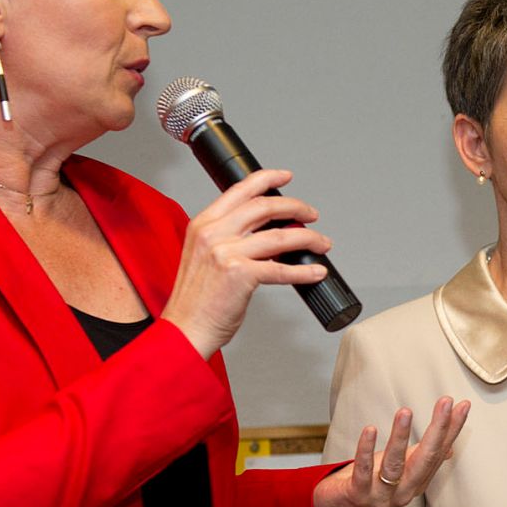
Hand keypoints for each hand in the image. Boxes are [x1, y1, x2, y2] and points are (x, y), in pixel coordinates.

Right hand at [162, 169, 331, 357]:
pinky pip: (282, 269)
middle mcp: (213, 234)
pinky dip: (304, 271)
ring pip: (279, 236)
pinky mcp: (240, 275)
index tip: (285, 177)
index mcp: (203, 224)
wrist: (185, 329)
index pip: (239, 190)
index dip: (267, 179)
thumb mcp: (205, 257)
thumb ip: (229, 239)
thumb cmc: (196, 300)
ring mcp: (226, 252)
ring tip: (322, 243)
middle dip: (296, 207)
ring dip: (309, 238)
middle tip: (311, 215)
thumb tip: (268, 234)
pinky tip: (315, 272)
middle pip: (264, 207)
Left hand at [313, 397, 471, 506]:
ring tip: (405, 411)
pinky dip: (366, 450)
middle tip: (446, 402)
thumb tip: (449, 448)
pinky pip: (363, 471)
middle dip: (438, 429)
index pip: (439, 451)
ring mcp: (382, 495)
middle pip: (425, 459)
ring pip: (394, 465)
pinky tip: (370, 429)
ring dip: (400, 437)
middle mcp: (405, 491)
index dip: (452, 429)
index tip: (463, 405)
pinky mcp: (358, 494)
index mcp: (418, 481)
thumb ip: (423, 457)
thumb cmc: (373, 482)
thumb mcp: (402, 468)